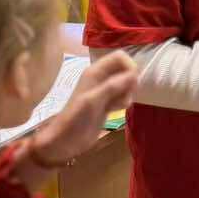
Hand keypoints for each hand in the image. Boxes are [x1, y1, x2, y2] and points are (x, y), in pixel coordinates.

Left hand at [23, 52, 137, 177]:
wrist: (64, 141)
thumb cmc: (75, 119)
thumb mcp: (93, 101)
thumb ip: (112, 86)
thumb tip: (134, 74)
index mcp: (95, 72)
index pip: (119, 57)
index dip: (130, 66)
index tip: (133, 82)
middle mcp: (100, 78)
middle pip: (124, 69)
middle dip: (130, 81)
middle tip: (126, 96)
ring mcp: (104, 91)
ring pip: (125, 83)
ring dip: (128, 93)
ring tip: (119, 105)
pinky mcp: (107, 104)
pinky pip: (122, 96)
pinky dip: (124, 101)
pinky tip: (116, 110)